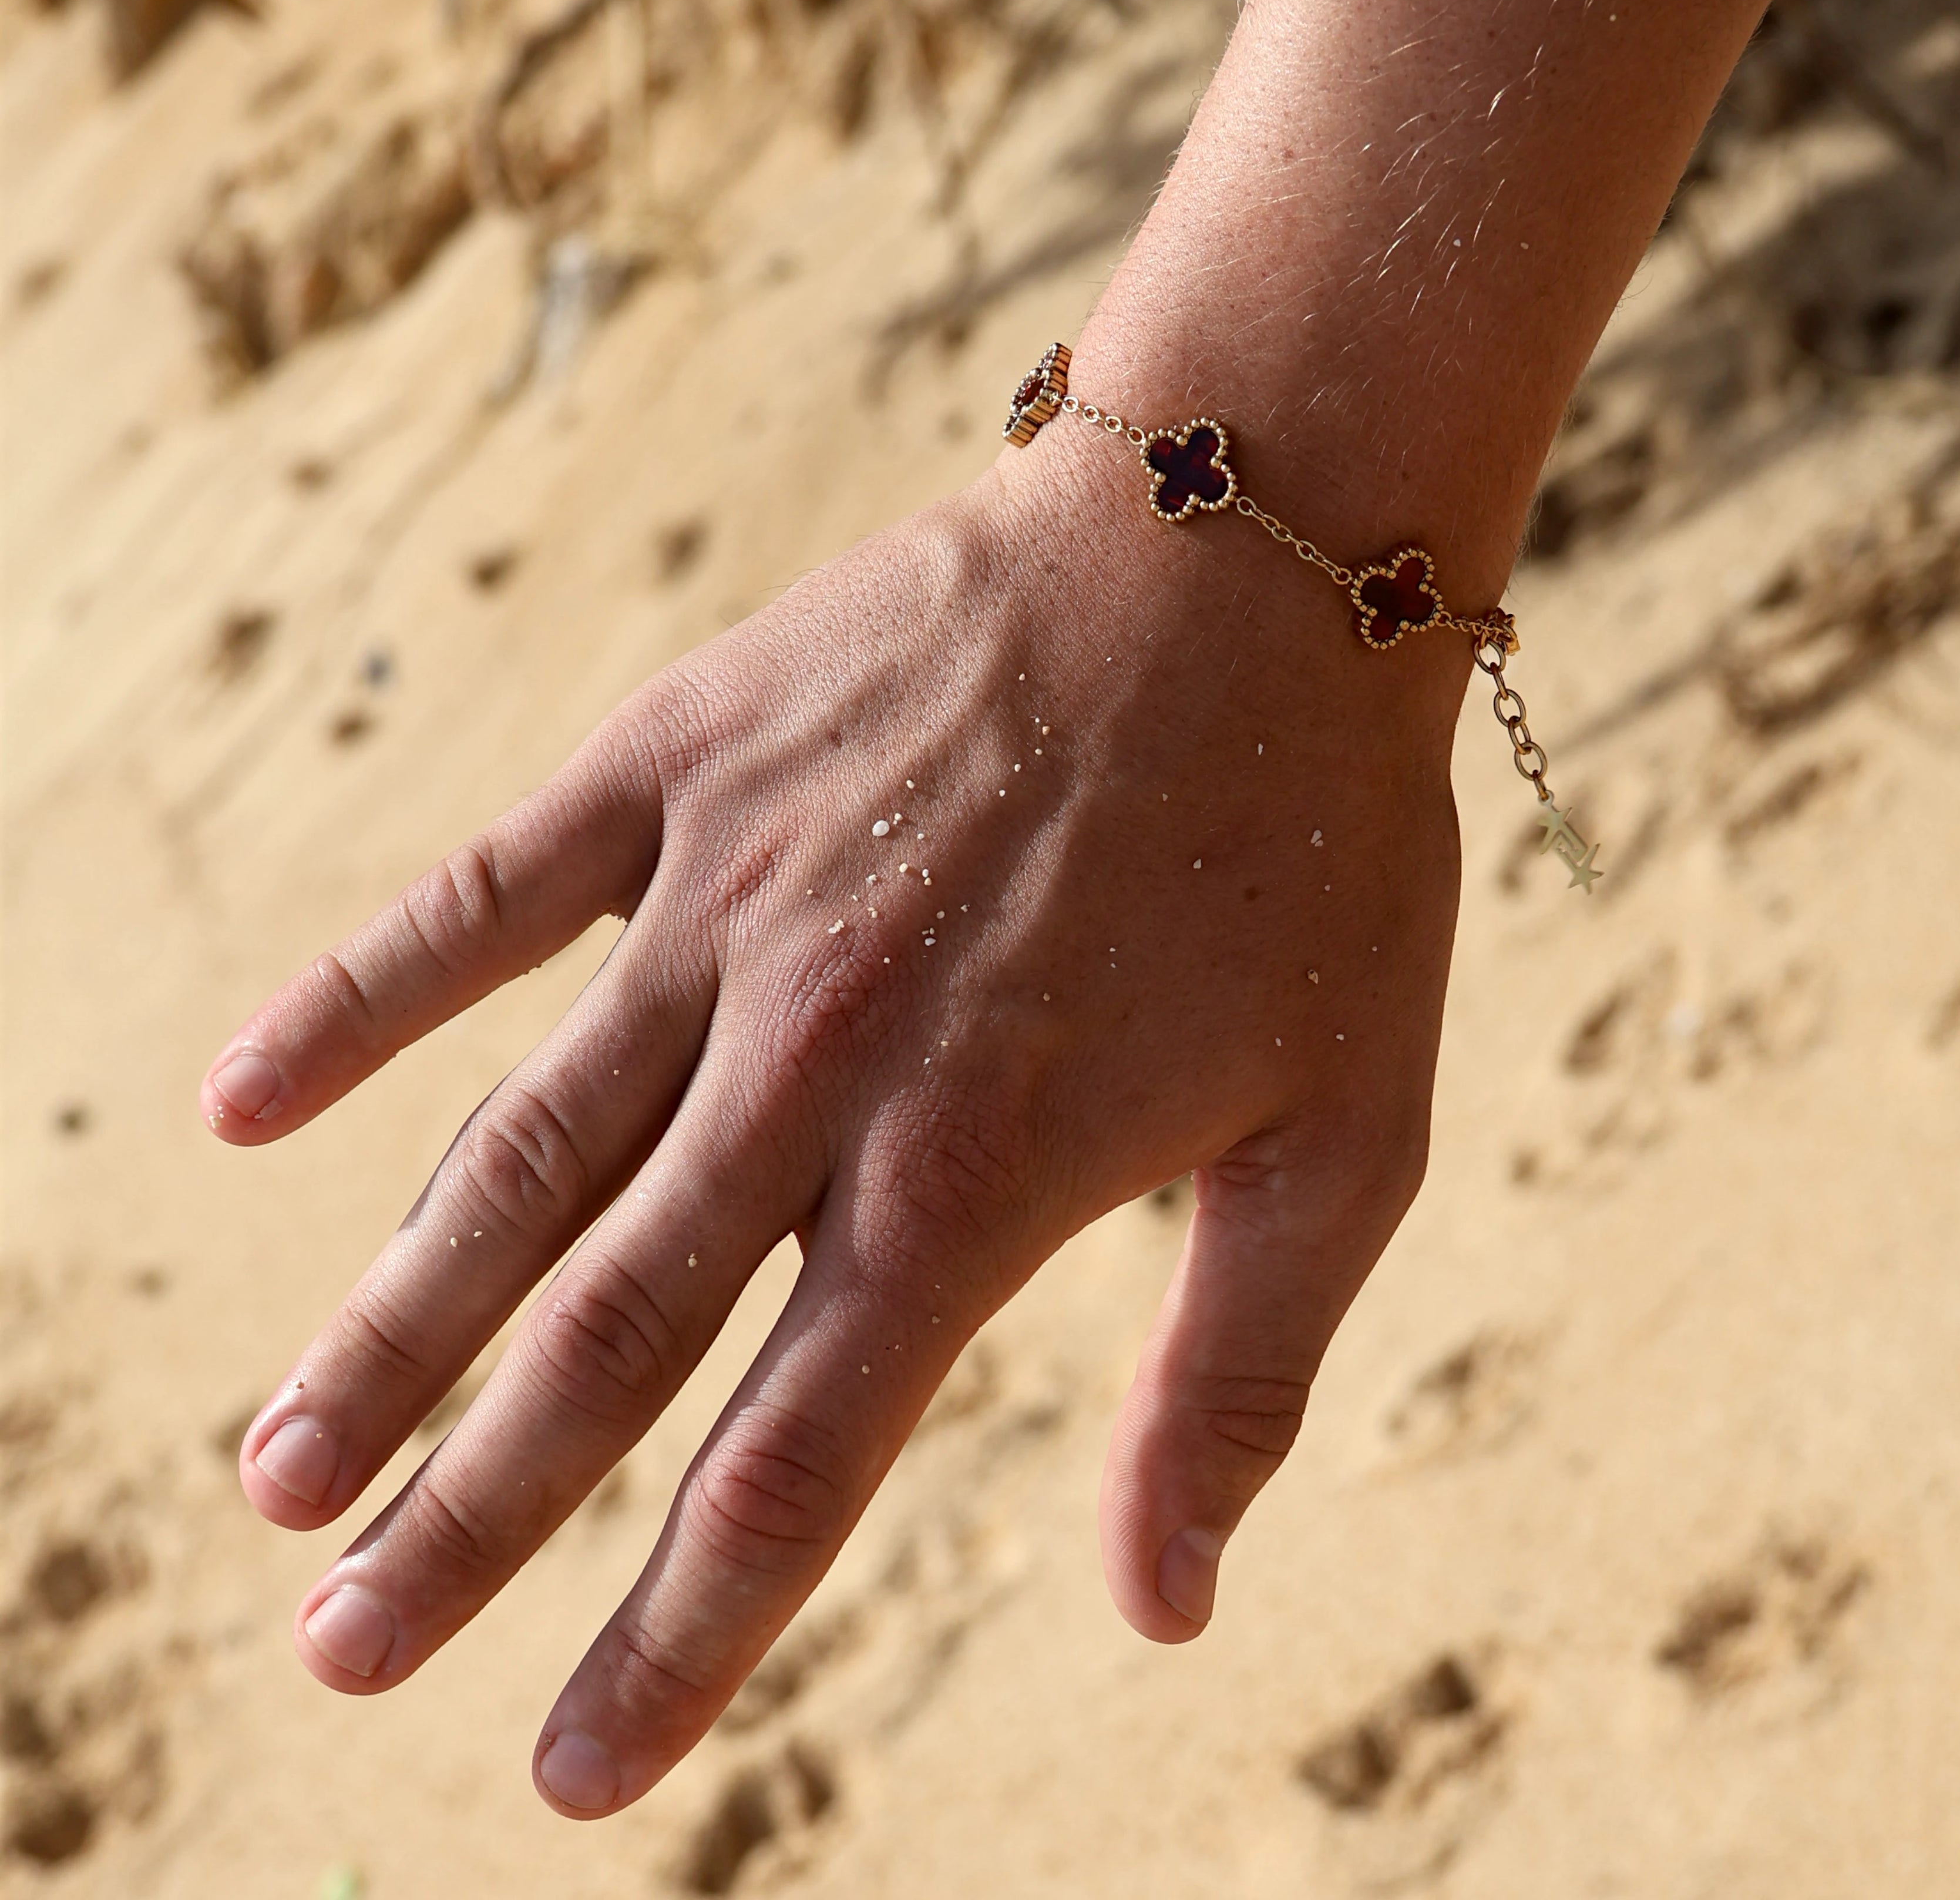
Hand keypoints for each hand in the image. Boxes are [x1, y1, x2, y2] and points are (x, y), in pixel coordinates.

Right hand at [204, 427, 1466, 1816]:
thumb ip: (1241, 1381)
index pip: (787, 1468)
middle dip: (468, 1520)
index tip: (567, 1775)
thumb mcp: (1348, 1138)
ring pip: (516, 1158)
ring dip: (387, 1326)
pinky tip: (242, 1105)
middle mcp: (818, 1066)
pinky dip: (357, 1004)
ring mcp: (727, 908)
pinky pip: (482, 901)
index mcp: (975, 1178)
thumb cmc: (1324, 852)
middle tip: (338, 1656)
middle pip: (605, 1343)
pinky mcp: (679, 765)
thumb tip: (1169, 1615)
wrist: (1250, 555)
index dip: (674, 1641)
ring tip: (281, 1474)